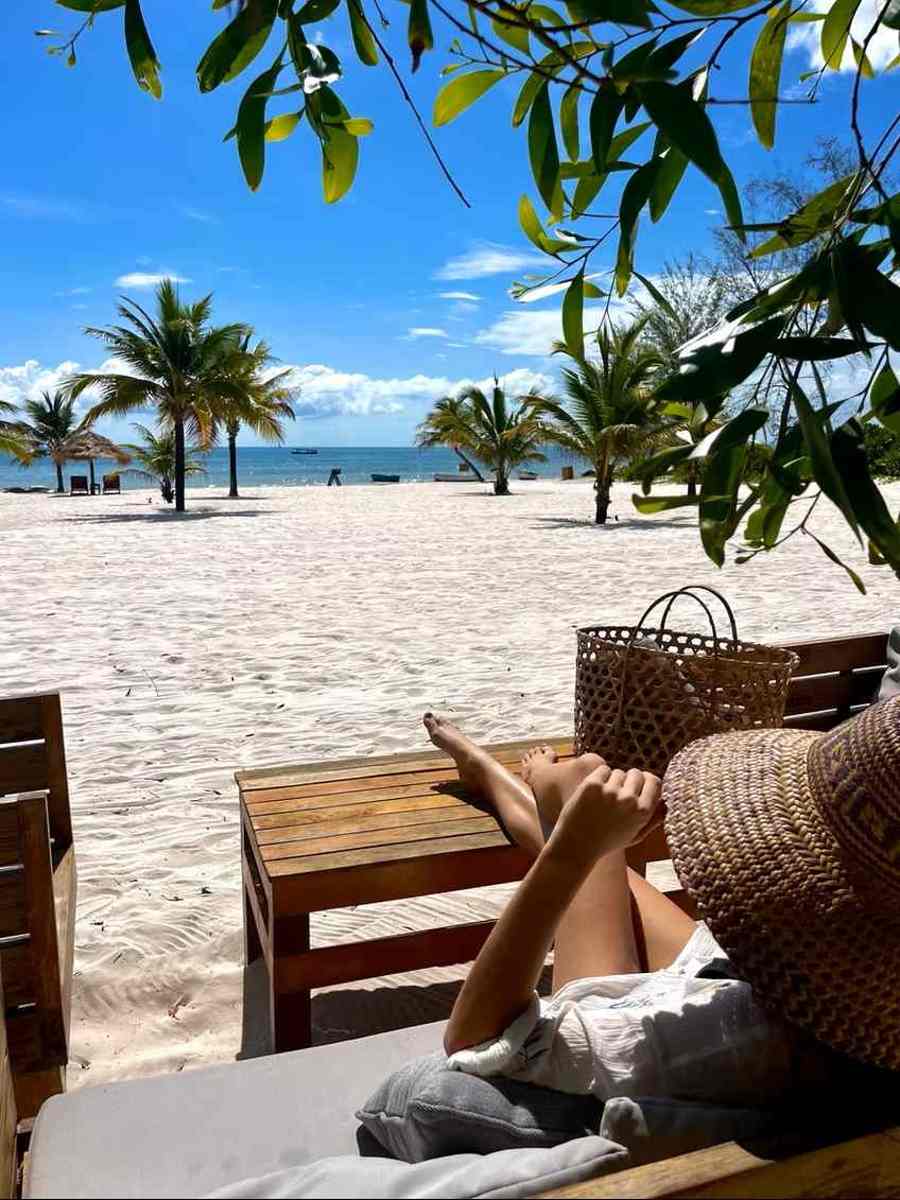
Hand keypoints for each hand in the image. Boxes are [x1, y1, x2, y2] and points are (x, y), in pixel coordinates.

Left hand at [548, 761, 663, 866]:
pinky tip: (593, 793)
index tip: (639, 784)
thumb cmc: (607, 842)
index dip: (646, 781)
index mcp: (643, 812)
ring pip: (618, 772)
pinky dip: (598, 777)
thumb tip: (666, 804)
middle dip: (628, 780)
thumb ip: (653, 820)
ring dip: (612, 780)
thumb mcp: (635, 836)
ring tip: (603, 799)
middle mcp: (629, 800)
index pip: (654, 781)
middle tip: (618, 792)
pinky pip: (602, 769)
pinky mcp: (592, 785)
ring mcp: (610, 791)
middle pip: (636, 773)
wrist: (577, 846)